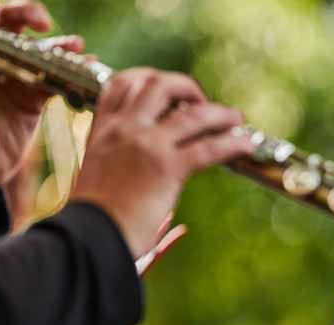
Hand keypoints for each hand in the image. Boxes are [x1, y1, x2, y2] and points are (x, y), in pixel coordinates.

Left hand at [0, 0, 83, 218]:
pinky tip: (87, 67)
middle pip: (11, 24)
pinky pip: (56, 81)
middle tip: (41, 22)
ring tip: (75, 45)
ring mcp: (16, 78)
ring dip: (58, 45)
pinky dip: (72, 73)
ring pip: (38, 51)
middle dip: (26, 15)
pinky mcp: (35, 99)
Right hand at [71, 68, 252, 257]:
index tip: (168, 91)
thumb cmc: (93, 223)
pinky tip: (245, 146)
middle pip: (158, 84)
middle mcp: (123, 130)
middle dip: (185, 87)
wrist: (88, 237)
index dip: (147, 79)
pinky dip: (232, 143)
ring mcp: (146, 144)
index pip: (121, 84)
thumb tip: (174, 222)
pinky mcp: (167, 167)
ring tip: (234, 118)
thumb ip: (127, 181)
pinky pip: (209, 148)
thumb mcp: (100, 186)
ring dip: (219, 112)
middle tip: (201, 103)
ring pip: (193, 114)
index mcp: (102, 131)